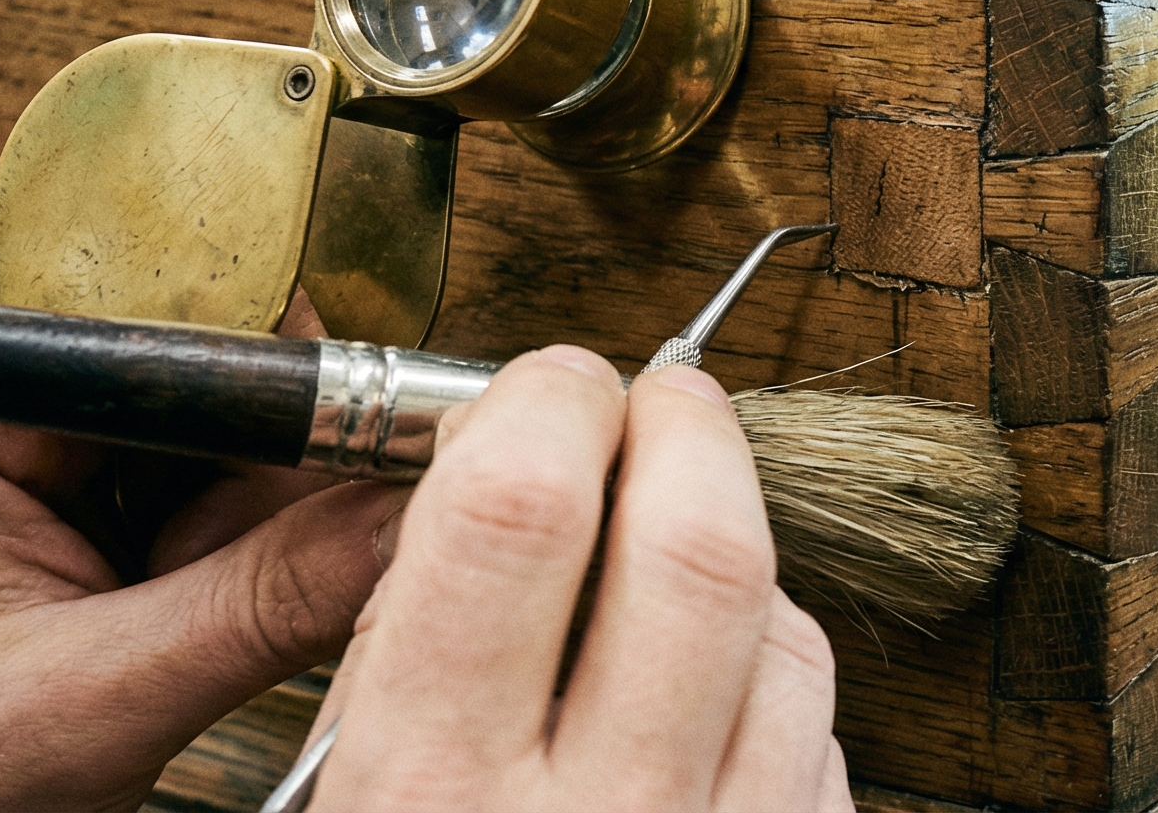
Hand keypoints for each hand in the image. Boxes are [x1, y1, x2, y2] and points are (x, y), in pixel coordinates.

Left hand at [0, 254, 406, 812]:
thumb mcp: (90, 704)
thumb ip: (262, 604)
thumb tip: (415, 515)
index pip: (149, 288)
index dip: (264, 352)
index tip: (336, 434)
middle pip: (198, 327)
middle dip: (250, 452)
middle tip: (208, 569)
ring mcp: (9, 416)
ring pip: (212, 387)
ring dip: (235, 497)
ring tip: (166, 601)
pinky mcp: (48, 458)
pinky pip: (189, 441)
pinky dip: (213, 518)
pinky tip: (162, 589)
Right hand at [305, 347, 849, 811]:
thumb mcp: (336, 806)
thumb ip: (396, 658)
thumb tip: (488, 469)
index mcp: (430, 799)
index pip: (518, 513)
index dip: (547, 406)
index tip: (553, 386)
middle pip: (702, 549)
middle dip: (689, 434)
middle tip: (665, 403)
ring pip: (788, 640)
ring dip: (738, 578)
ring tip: (666, 589)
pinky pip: (821, 743)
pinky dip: (768, 694)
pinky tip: (708, 708)